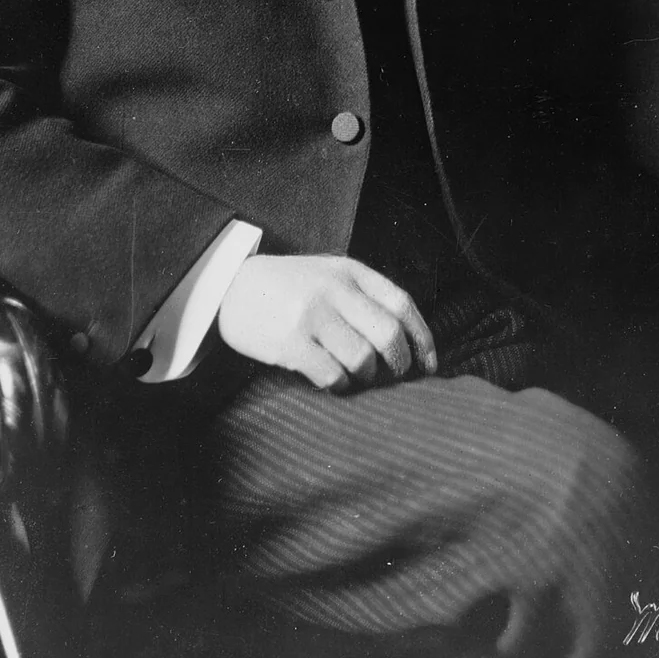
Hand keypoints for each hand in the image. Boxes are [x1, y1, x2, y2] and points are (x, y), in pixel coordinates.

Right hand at [217, 253, 436, 391]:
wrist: (230, 287)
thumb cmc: (289, 287)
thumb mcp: (329, 274)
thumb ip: (364, 296)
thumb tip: (409, 341)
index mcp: (349, 271)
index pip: (402, 304)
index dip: (422, 338)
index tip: (428, 364)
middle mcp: (334, 290)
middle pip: (389, 334)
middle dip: (400, 363)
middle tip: (395, 376)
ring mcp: (311, 316)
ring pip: (363, 359)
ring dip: (368, 377)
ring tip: (358, 378)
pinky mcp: (290, 343)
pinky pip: (332, 375)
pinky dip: (340, 386)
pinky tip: (334, 382)